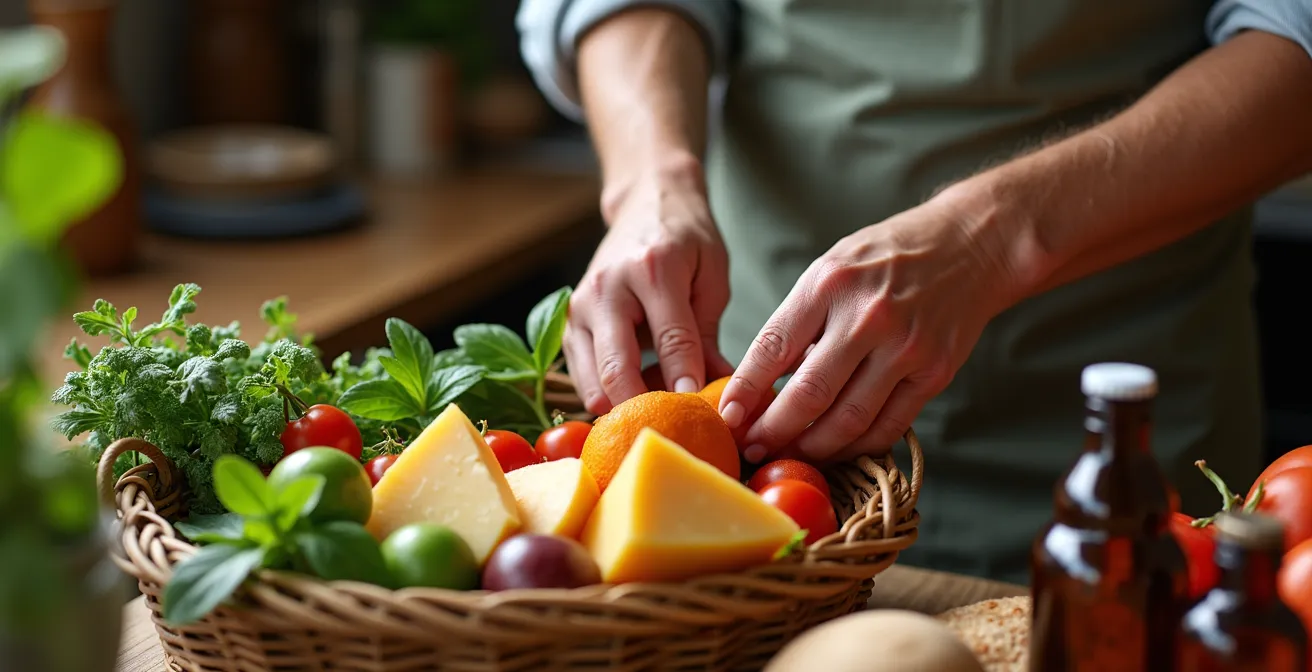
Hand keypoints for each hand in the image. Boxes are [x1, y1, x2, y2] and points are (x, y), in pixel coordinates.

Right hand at [565, 159, 733, 414]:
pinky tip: (634, 399)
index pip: (671, 339)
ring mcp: (580, 306)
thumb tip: (718, 388)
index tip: (702, 412)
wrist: (645, 202)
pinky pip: (581, 375)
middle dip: (646, 408)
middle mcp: (608, 288)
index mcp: (652, 268)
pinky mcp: (567, 321)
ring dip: (622, 408)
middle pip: (617, 369)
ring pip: (592, 381)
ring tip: (655, 417)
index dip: (686, 381)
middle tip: (674, 430)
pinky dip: (605, 395)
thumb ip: (708, 333)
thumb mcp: (711, 275)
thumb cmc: (686, 238)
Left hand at [718, 197, 1015, 462]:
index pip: (773, 349)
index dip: (745, 390)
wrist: (971, 245)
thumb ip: (799, 321)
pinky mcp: (936, 372)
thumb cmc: (889, 257)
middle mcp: (867, 317)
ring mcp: (905, 348)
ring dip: (813, 447)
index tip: (727, 417)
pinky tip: (838, 449)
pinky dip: (859, 446)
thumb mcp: (832, 268)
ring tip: (791, 453)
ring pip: (848, 420)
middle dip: (773, 431)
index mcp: (829, 284)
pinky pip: (889, 425)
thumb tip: (762, 382)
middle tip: (752, 447)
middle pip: (808, 395)